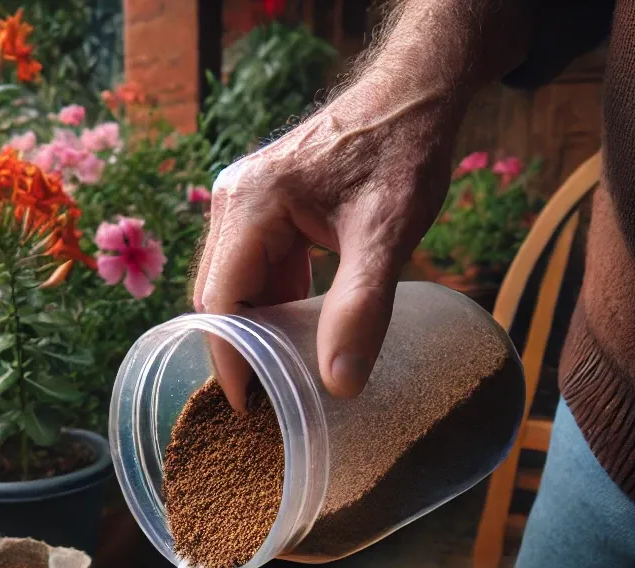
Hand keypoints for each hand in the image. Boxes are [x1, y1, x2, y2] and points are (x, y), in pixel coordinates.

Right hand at [193, 76, 461, 408]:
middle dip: (242, 347)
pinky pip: (255, 270)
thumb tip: (339, 385)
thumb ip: (361, 308)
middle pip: (218, 295)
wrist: (415, 93)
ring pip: (235, 286)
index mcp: (250, 204)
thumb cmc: (403, 151)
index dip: (230, 357)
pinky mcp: (262, 209)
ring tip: (283, 375)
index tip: (248, 407)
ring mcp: (244, 203)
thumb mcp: (386, 233)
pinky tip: (298, 332)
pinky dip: (273, 305)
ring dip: (259, 328)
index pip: (220, 299)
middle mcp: (233, 201)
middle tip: (269, 400)